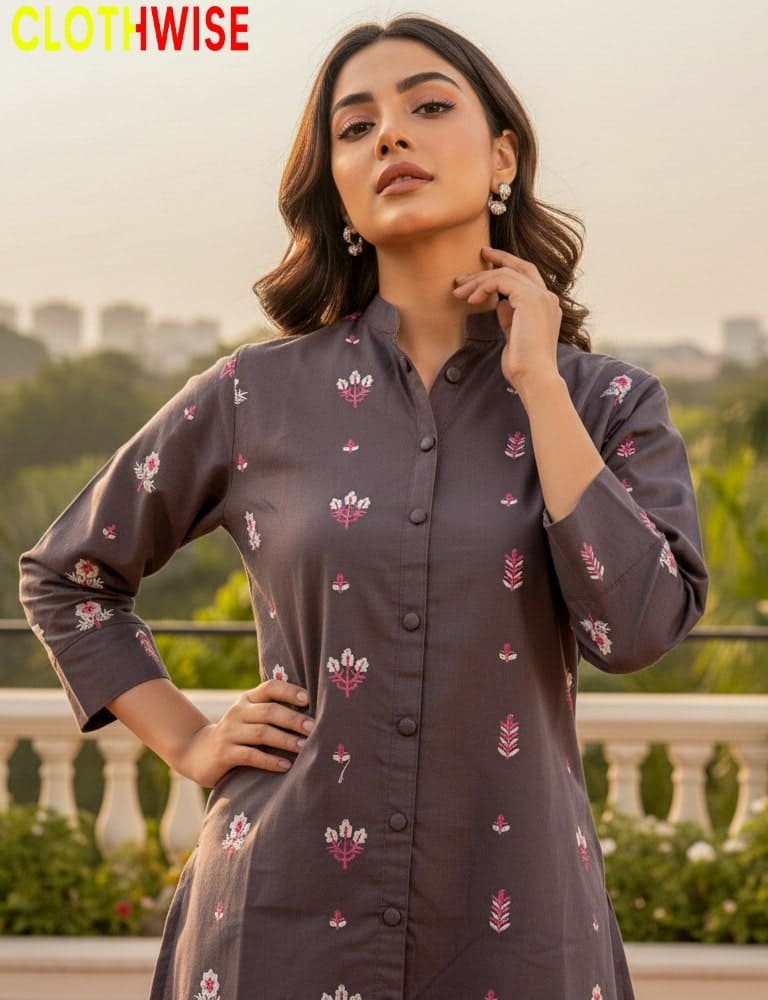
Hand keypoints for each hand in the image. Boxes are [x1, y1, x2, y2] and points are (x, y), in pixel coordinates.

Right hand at [176, 679, 314, 785]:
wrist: (198, 752)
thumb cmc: (237, 734)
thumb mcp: (251, 718)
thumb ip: (273, 712)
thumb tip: (313, 713)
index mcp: (248, 700)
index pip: (270, 688)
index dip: (289, 691)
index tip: (308, 699)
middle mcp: (238, 712)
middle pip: (269, 711)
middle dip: (293, 719)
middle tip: (314, 728)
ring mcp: (229, 732)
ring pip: (261, 733)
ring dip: (285, 740)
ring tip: (304, 748)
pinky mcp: (224, 753)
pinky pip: (250, 755)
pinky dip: (269, 760)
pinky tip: (285, 766)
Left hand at [452, 246, 561, 394]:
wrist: (534, 377)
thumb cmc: (523, 366)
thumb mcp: (514, 336)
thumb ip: (510, 317)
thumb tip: (501, 304)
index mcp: (546, 306)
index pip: (527, 275)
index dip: (507, 263)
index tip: (486, 259)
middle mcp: (547, 297)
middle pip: (519, 267)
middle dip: (493, 261)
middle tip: (465, 270)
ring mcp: (541, 297)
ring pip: (506, 273)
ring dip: (479, 281)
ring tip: (459, 293)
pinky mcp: (531, 299)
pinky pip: (502, 280)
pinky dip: (483, 287)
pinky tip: (471, 300)